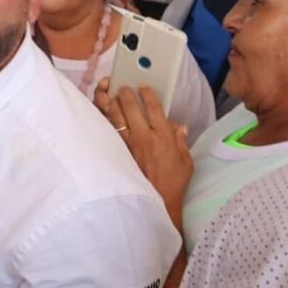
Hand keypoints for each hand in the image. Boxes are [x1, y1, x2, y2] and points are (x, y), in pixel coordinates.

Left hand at [94, 80, 192, 229]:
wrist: (157, 201)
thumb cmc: (174, 182)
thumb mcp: (185, 161)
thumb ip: (181, 141)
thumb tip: (179, 126)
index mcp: (164, 136)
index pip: (154, 108)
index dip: (147, 94)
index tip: (143, 86)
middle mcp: (145, 137)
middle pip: (131, 108)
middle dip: (125, 94)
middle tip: (122, 86)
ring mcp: (129, 144)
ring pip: (117, 118)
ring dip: (111, 103)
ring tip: (108, 93)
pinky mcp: (119, 152)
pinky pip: (110, 132)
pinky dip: (105, 120)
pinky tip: (102, 114)